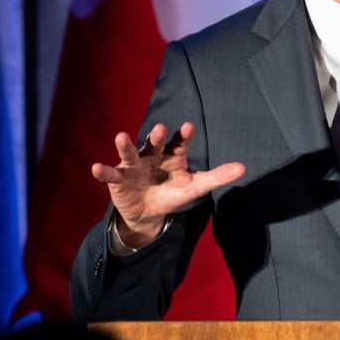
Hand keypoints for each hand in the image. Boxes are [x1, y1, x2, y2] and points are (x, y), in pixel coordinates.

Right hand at [91, 122, 244, 247]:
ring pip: (130, 152)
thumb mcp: (196, 186)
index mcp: (173, 155)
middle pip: (155, 143)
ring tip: (120, 136)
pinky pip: (110, 174)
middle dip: (158, 136)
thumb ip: (217, 176)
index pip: (180, 143)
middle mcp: (153, 155)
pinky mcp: (118, 179)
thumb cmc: (174, 192)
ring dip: (125, 145)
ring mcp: (134, 165)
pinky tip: (96, 167)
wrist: (150, 213)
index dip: (184, 135)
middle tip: (161, 128)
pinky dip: (103, 171)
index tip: (189, 126)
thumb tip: (243, 168)